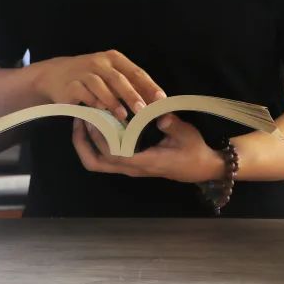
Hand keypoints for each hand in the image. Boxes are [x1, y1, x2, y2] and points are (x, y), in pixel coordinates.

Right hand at [33, 50, 164, 120]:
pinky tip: (101, 112)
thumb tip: (153, 104)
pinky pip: (85, 94)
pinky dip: (94, 103)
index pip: (136, 72)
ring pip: (102, 86)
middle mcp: (100, 62)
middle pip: (120, 79)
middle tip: (144, 110)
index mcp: (115, 59)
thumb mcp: (111, 77)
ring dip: (114, 102)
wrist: (55, 75)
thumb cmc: (91, 78)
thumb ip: (130, 86)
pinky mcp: (72, 84)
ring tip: (124, 116)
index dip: (149, 86)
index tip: (161, 100)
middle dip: (133, 95)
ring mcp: (85, 72)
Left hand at [71, 115, 224, 183]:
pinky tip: (98, 125)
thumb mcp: (187, 134)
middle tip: (81, 118)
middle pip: (97, 163)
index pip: (113, 154)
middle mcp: (132, 167)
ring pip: (98, 163)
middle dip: (83, 142)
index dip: (99, 137)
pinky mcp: (130, 164)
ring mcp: (130, 167)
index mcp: (144, 161)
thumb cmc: (194, 150)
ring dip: (86, 144)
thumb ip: (173, 125)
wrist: (201, 167)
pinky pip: (105, 159)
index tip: (94, 117)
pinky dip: (95, 144)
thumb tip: (161, 116)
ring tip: (84, 121)